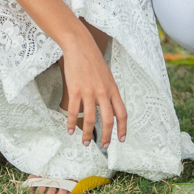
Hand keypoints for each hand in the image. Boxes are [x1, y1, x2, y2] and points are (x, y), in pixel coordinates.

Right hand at [58, 30, 126, 148]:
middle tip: (104, 146)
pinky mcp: (75, 90)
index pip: (122, 113)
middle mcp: (103, 92)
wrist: (80, 47)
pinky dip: (72, 123)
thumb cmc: (94, 62)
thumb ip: (109, 92)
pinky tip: (70, 130)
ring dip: (88, 134)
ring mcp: (89, 92)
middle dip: (107, 136)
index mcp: (113, 89)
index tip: (121, 139)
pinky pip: (74, 112)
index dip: (122, 128)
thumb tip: (108, 108)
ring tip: (85, 143)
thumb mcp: (107, 77)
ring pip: (91, 119)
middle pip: (108, 120)